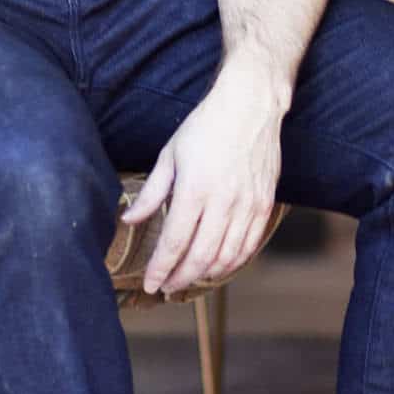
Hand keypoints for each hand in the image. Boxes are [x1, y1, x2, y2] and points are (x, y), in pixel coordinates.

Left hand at [121, 59, 285, 295]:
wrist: (250, 106)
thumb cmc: (205, 127)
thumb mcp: (170, 155)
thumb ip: (152, 193)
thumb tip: (129, 220)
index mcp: (194, 189)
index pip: (174, 243)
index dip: (160, 268)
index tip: (150, 283)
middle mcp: (223, 202)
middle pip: (200, 257)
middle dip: (180, 278)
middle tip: (166, 287)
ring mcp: (247, 205)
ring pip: (226, 257)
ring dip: (205, 274)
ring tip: (188, 278)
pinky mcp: (264, 205)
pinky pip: (249, 246)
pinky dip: (233, 263)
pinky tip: (218, 267)